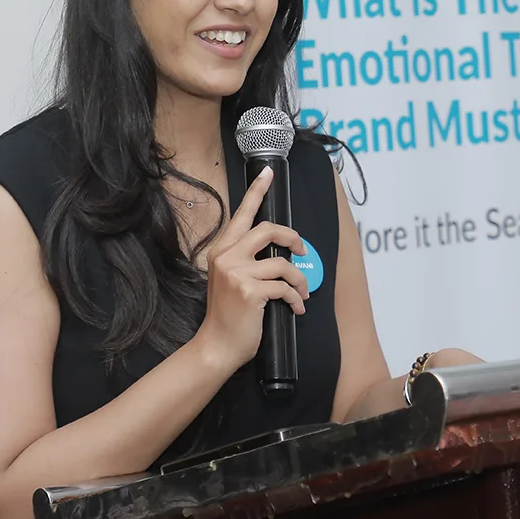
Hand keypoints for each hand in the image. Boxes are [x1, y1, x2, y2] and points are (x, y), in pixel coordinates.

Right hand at [192, 165, 309, 375]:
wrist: (217, 346)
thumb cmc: (228, 315)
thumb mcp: (230, 280)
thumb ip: (246, 260)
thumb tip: (279, 250)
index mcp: (221, 250)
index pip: (242, 214)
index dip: (257, 191)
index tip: (268, 172)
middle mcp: (227, 256)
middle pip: (268, 229)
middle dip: (292, 237)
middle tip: (301, 250)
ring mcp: (237, 273)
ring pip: (283, 262)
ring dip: (300, 279)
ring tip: (302, 293)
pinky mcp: (251, 291)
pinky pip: (285, 287)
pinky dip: (297, 298)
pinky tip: (297, 308)